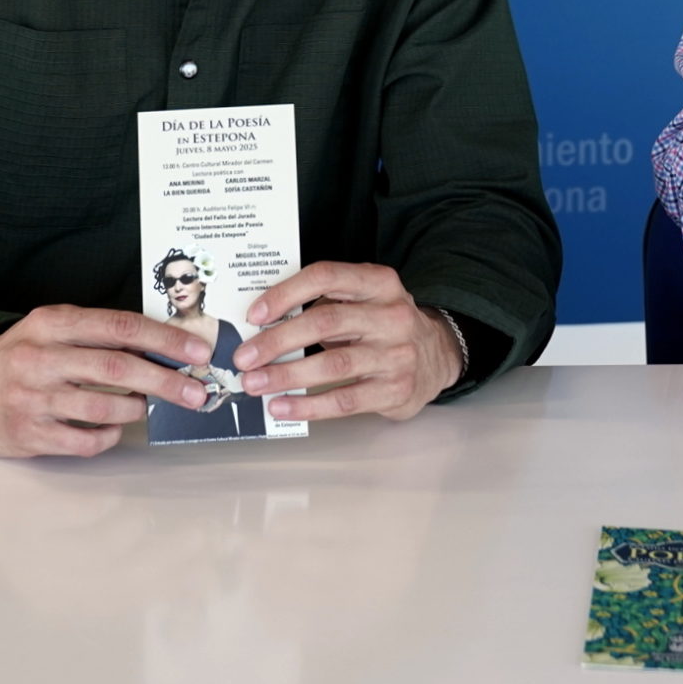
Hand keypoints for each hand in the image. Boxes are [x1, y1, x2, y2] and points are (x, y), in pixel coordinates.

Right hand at [0, 304, 211, 457]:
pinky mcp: (29, 434)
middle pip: (117, 368)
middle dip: (165, 381)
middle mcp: (41, 358)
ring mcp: (33, 399)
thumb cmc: (20, 355)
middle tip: (196, 392)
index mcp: (52, 323)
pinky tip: (115, 428)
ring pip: (103, 407)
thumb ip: (96, 333)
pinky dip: (108, 436)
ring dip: (138, 409)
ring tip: (152, 407)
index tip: (195, 351)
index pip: (119, 326)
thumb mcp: (51, 328)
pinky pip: (83, 441)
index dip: (163, 339)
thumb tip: (161, 345)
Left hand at [231, 261, 461, 423]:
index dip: (286, 293)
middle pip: (325, 322)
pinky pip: (345, 400)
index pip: (326, 277)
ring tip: (254, 384)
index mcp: (379, 282)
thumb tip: (263, 324)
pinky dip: (308, 406)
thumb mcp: (365, 300)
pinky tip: (282, 406)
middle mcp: (392, 314)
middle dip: (277, 341)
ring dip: (286, 375)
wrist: (437, 356)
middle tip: (244, 357)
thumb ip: (325, 304)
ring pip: (332, 364)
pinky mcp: (396, 389)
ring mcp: (397, 354)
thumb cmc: (383, 326)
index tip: (254, 315)